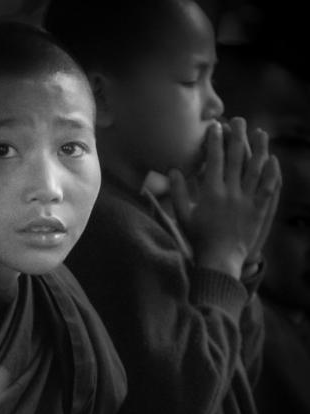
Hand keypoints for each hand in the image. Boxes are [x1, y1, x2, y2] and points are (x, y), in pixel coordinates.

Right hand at [169, 118, 280, 279]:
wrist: (219, 260)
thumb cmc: (198, 239)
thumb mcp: (182, 216)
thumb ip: (177, 192)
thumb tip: (173, 171)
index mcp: (211, 193)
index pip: (214, 160)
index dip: (215, 141)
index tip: (216, 127)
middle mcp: (230, 193)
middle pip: (236, 158)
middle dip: (237, 136)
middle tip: (238, 120)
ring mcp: (246, 201)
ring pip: (255, 169)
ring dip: (259, 149)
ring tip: (260, 133)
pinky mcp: (258, 211)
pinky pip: (267, 188)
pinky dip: (272, 173)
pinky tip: (274, 161)